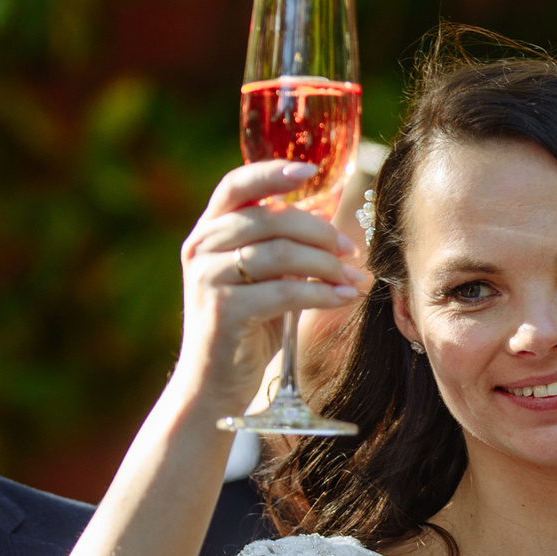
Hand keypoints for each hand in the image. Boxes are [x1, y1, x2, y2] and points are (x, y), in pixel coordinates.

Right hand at [173, 161, 369, 419]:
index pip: (236, 186)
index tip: (310, 170)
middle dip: (320, 232)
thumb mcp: (259, 278)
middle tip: (351, 250)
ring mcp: (209, 279)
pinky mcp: (224, 311)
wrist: (212, 385)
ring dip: (327, 265)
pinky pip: (284, 292)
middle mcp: (201, 249)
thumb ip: (279, 246)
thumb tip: (327, 220)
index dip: (273, 173)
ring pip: (281, 254)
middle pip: (271, 219)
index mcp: (208, 232)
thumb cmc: (245, 326)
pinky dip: (322, 293)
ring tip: (355, 278)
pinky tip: (345, 297)